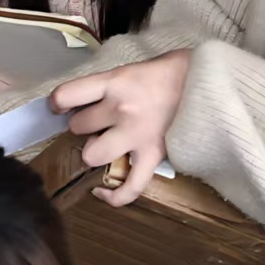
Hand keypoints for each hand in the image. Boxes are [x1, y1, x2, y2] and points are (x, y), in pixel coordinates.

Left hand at [50, 50, 190, 206]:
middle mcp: (121, 109)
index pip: (67, 94)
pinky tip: (101, 192)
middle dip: (82, 126)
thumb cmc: (168, 72)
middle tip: (96, 122)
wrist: (208, 82)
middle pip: (78, 126)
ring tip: (104, 144)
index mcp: (114, 81)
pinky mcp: (153, 156)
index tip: (58, 106)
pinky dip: (113, 195)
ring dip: (94, 151)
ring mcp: (136, 135)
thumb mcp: (132, 69)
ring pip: (92, 154)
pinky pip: (129, 187)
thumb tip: (79, 101)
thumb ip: (107, 85)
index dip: (56, 103)